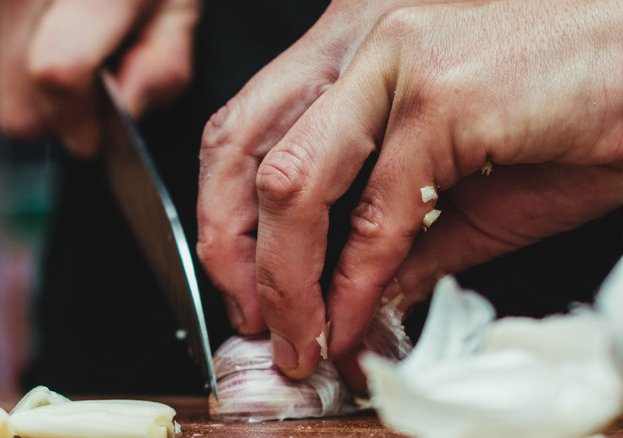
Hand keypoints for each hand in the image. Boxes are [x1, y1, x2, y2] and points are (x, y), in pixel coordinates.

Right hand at [0, 0, 199, 155]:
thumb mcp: (178, 3)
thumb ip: (161, 65)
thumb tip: (120, 118)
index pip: (59, 73)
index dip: (79, 123)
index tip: (98, 134)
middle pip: (20, 106)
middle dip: (63, 118)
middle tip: (94, 85)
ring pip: (0, 90)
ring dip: (39, 88)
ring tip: (72, 37)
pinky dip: (16, 58)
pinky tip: (46, 23)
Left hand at [197, 0, 622, 388]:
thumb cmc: (571, 117)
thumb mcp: (461, 187)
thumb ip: (396, 241)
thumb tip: (351, 303)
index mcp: (348, 47)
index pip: (246, 128)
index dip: (224, 213)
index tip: (241, 283)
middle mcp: (358, 39)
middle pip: (240, 147)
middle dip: (228, 247)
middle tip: (251, 318)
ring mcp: (396, 61)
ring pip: (290, 183)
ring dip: (283, 280)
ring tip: (296, 338)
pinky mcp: (445, 97)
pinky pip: (377, 214)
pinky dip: (357, 284)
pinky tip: (354, 323)